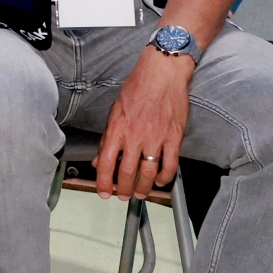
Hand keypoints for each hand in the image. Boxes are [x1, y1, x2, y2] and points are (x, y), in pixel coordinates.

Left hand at [93, 48, 190, 199]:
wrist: (161, 75)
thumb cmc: (137, 89)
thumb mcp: (114, 112)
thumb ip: (107, 138)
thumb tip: (98, 159)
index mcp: (116, 130)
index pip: (105, 163)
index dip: (103, 182)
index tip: (104, 192)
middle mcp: (134, 136)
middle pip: (127, 172)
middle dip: (123, 189)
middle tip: (123, 196)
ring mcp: (155, 138)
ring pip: (148, 173)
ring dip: (143, 187)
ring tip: (140, 193)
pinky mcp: (173, 138)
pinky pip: (170, 164)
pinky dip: (165, 177)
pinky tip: (160, 181)